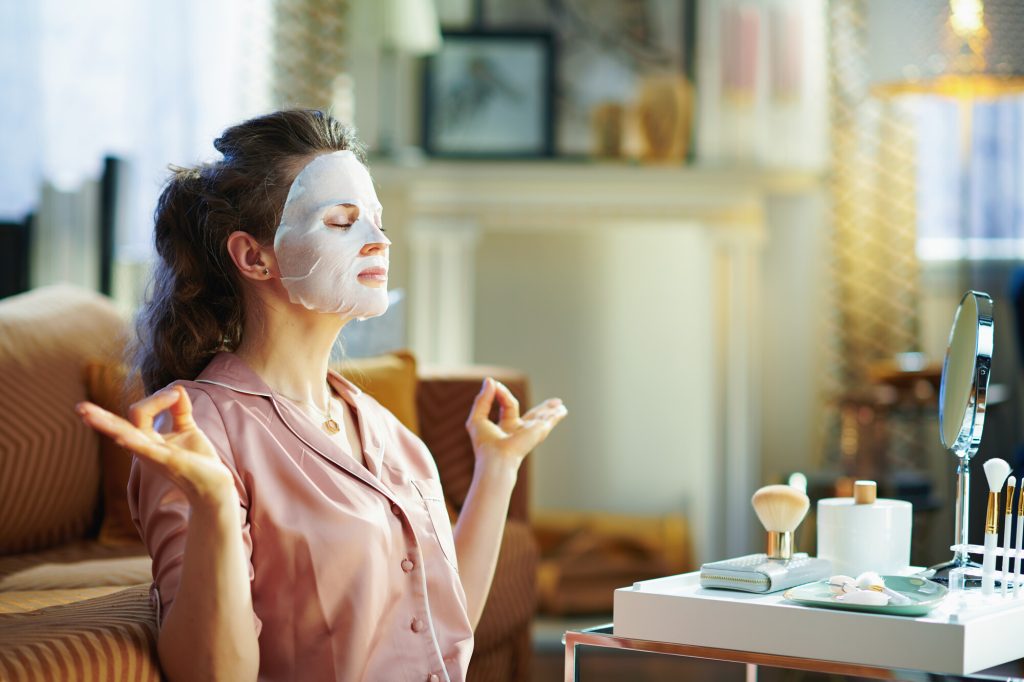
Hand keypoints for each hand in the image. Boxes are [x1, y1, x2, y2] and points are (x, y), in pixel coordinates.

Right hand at [76, 386, 235, 508]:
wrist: (215, 486)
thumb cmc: (199, 462)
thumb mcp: (187, 429)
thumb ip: (180, 409)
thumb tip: (177, 388)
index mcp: (147, 440)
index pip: (139, 412)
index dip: (156, 397)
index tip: (177, 393)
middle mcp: (145, 448)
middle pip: (118, 427)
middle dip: (99, 418)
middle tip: (79, 408)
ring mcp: (153, 455)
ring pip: (125, 436)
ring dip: (106, 425)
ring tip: (85, 414)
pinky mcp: (167, 461)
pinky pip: (145, 449)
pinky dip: (133, 439)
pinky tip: (119, 434)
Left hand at [465, 377, 567, 470]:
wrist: (496, 456)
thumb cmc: (484, 443)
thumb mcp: (477, 417)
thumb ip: (483, 398)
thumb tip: (490, 381)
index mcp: (504, 428)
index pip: (506, 404)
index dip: (501, 393)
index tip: (494, 384)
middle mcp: (519, 430)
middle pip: (531, 415)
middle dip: (539, 408)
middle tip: (550, 401)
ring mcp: (530, 431)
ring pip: (542, 417)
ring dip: (550, 410)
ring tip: (560, 405)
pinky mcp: (538, 430)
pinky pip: (549, 419)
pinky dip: (555, 415)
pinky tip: (563, 410)